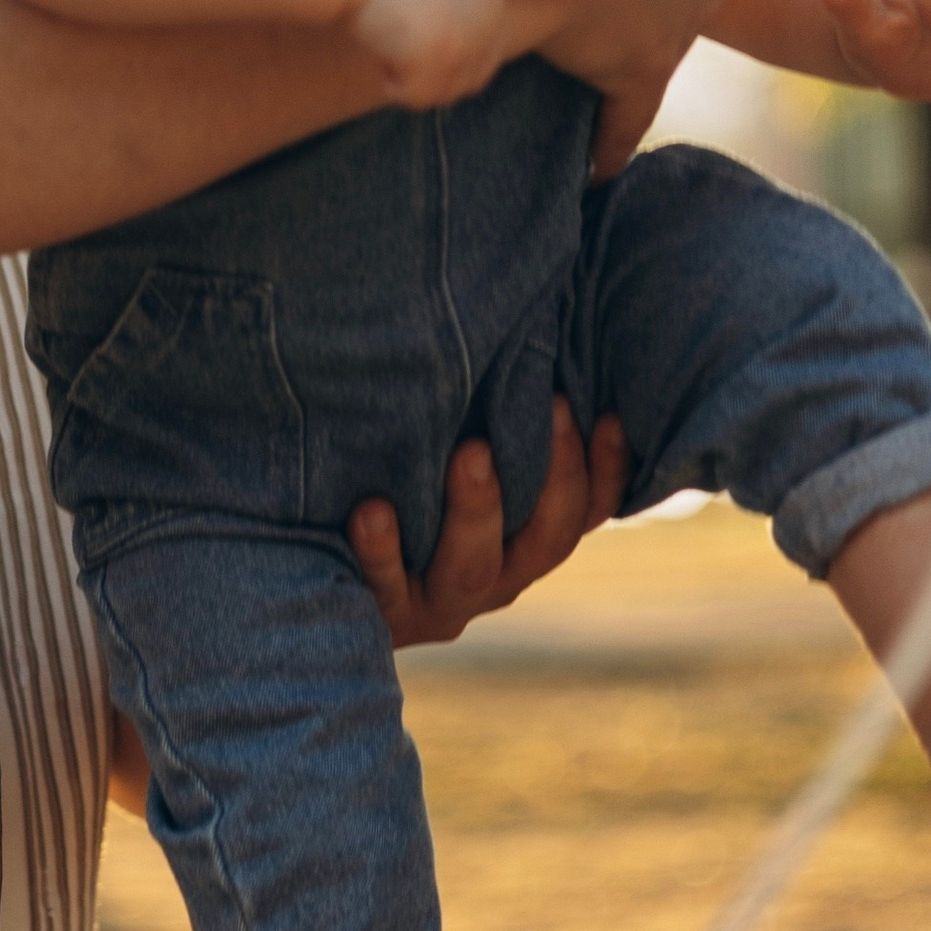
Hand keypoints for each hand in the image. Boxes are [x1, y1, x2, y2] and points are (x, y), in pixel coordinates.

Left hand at [346, 404, 629, 649]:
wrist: (318, 564)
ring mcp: (441, 600)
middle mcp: (498, 574)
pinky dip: (380, 550)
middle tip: (553, 402)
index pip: (587, 508)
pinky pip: (383, 587)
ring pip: (472, 567)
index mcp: (528, 539)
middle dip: (556, 473)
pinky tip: (371, 509)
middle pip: (548, 538)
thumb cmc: (401, 478)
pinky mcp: (382, 614)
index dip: (610, 467)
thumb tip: (526, 316)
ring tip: (469, 452)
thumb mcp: (454, 445)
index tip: (612, 411)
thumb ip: (495, 410)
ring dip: (475, 509)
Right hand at [350, 0, 507, 105]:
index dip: (447, 70)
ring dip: (406, 79)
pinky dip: (390, 84)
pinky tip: (374, 50)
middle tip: (388, 57)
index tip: (411, 66)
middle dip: (427, 78)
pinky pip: (417, 97)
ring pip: (441, 94)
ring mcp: (470, 33)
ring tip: (380, 43)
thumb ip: (446, 14)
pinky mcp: (443, 50)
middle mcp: (489, 13)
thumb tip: (444, 66)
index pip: (484, 59)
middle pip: (466, 83)